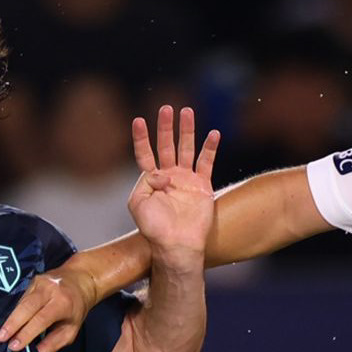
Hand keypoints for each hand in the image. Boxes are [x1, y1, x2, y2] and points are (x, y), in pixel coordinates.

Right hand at [0, 260, 98, 351]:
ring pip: (21, 302)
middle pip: (26, 307)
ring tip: (1, 334)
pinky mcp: (32, 280)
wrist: (80, 279)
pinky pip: (21, 298)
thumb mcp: (71, 329)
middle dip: (12, 324)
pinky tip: (9, 322)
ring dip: (11, 319)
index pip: (41, 319)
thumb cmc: (76, 308)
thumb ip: (54, 343)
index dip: (26, 333)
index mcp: (62, 302)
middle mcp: (50, 290)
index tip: (14, 346)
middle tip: (0, 338)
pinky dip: (15, 311)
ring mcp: (40, 282)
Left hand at [129, 106, 219, 261]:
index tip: (139, 120)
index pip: (145, 153)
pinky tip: (214, 133)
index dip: (142, 138)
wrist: (177, 244)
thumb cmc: (154, 228)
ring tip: (187, 111)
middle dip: (166, 127)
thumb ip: (145, 182)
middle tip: (167, 108)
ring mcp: (187, 180)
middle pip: (167, 145)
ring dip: (187, 130)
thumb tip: (163, 173)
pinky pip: (206, 162)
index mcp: (151, 180)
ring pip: (187, 149)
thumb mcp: (138, 203)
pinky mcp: (202, 186)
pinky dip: (210, 148)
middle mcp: (169, 176)